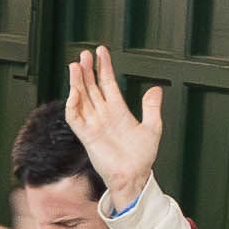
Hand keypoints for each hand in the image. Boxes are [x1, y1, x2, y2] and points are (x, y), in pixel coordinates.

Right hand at [62, 44, 162, 209]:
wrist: (134, 177)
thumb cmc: (142, 157)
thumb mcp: (152, 128)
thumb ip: (152, 108)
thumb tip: (155, 89)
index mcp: (118, 110)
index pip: (107, 82)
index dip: (104, 66)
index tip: (101, 51)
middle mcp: (104, 114)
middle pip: (91, 86)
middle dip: (87, 70)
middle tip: (84, 54)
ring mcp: (94, 124)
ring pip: (82, 98)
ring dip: (77, 82)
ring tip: (75, 66)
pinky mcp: (87, 136)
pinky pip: (75, 118)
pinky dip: (72, 105)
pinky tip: (74, 92)